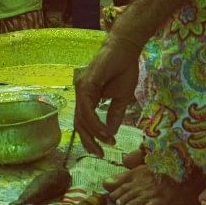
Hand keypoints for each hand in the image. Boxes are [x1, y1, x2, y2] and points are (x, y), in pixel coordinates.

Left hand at [73, 35, 144, 156]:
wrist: (126, 50)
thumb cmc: (124, 70)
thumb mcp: (121, 98)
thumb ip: (114, 115)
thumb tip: (110, 133)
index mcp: (88, 98)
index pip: (84, 122)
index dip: (91, 137)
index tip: (103, 150)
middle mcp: (81, 94)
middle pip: (79, 123)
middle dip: (88, 141)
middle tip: (100, 153)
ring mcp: (81, 89)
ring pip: (82, 118)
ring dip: (94, 133)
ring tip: (107, 141)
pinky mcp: (85, 84)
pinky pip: (86, 108)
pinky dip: (94, 122)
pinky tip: (103, 131)